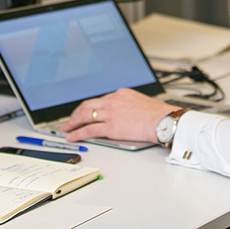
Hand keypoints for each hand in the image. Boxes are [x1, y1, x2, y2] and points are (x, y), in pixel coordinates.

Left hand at [59, 88, 178, 143]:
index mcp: (121, 93)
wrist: (163, 121)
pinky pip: (89, 130)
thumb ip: (127, 105)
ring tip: (65, 129)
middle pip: (87, 105)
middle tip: (69, 120)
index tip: (84, 112)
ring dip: (72, 123)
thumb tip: (121, 115)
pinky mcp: (111, 127)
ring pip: (85, 116)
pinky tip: (72, 136)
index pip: (99, 99)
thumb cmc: (158, 114)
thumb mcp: (140, 102)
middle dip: (75, 113)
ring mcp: (111, 113)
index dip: (89, 107)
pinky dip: (78, 133)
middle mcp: (113, 101)